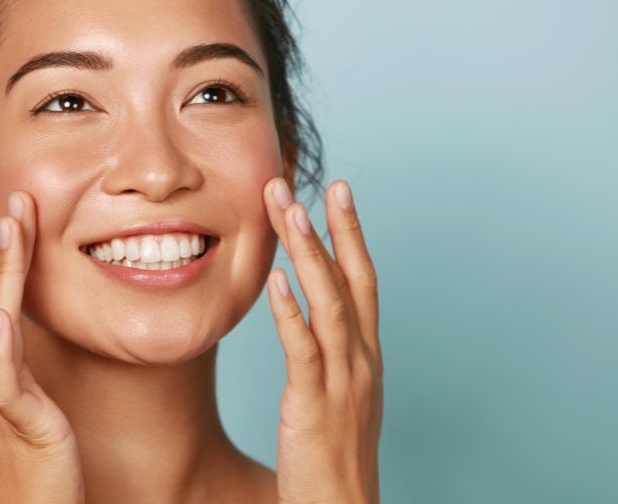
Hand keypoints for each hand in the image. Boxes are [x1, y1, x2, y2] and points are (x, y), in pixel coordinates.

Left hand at [262, 178, 382, 503]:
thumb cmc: (334, 456)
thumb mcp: (338, 395)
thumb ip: (325, 352)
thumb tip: (303, 314)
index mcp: (365, 355)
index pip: (361, 281)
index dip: (350, 235)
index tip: (337, 193)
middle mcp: (361, 360)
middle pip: (350, 280)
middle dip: (331, 227)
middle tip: (309, 182)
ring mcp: (342, 381)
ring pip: (328, 304)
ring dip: (308, 254)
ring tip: (288, 212)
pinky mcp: (313, 405)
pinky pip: (302, 351)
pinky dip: (290, 313)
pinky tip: (274, 282)